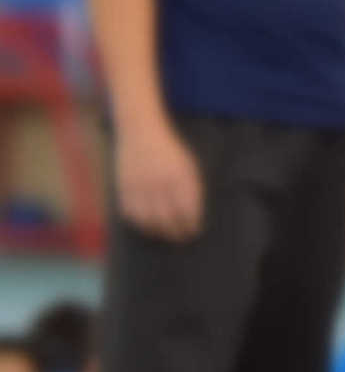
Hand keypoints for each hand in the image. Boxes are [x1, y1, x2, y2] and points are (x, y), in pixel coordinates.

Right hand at [115, 119, 202, 242]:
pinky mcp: (124, 188)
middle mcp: (160, 184)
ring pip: (148, 221)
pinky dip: (139, 223)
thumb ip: (191, 191)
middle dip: (176, 233)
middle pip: (169, 220)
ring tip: (164, 234)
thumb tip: (192, 217)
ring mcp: (141, 187)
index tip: (193, 232)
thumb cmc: (170, 152)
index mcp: (181, 178)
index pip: (188, 212)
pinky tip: (147, 225)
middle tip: (180, 239)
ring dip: (157, 232)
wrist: (141, 132)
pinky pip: (130, 214)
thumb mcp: (188, 167)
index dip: (191, 226)